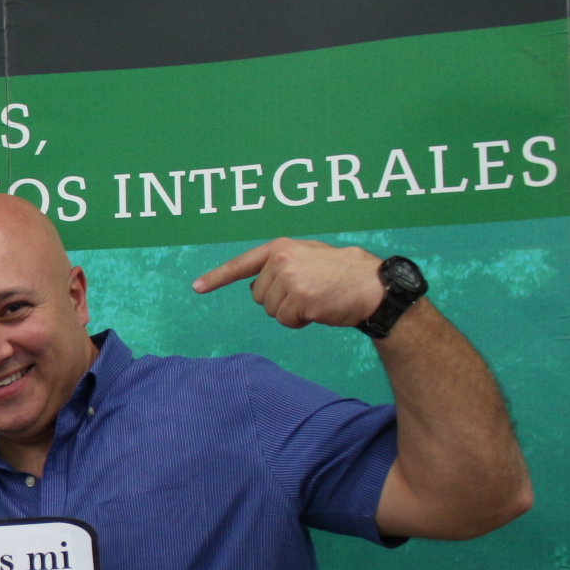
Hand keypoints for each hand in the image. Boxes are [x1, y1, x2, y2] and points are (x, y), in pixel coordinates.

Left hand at [193, 237, 385, 328]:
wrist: (372, 285)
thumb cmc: (342, 273)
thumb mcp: (307, 257)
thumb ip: (280, 266)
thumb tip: (255, 286)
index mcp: (280, 248)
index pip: (241, 264)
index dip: (216, 278)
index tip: (196, 287)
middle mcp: (280, 262)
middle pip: (258, 296)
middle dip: (279, 301)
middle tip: (308, 292)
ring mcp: (288, 280)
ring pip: (271, 311)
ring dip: (291, 312)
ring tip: (315, 299)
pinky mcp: (299, 299)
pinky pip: (286, 321)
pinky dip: (300, 321)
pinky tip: (318, 309)